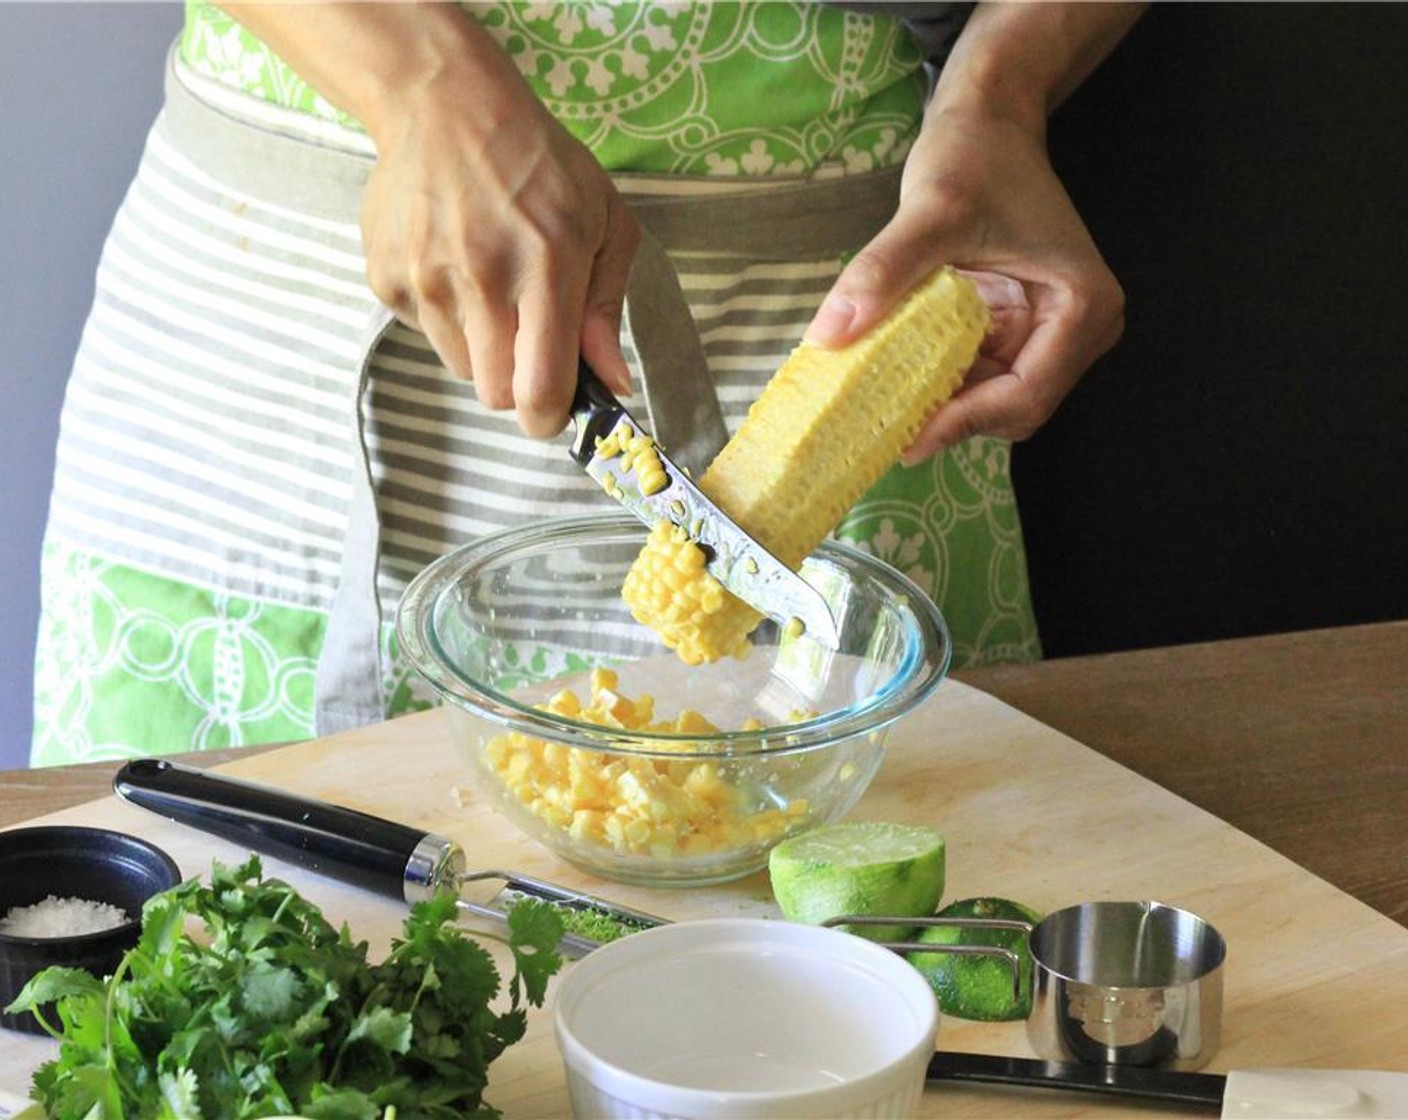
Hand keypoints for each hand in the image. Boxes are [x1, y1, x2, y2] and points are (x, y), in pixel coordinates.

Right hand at [358, 32, 637, 436]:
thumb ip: (607, 310)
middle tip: (530, 340)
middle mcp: (481, 276)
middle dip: (518, 383)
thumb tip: (612, 384)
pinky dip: (448, 318)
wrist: (445, 105)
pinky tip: (457, 266)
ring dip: (485, 349)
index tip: (556, 412)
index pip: (539, 386)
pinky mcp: (386, 277)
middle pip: (495, 394)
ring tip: (493, 288)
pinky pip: (427, 334)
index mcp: (547, 265)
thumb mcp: (604, 223)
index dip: (550, 418)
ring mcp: (425, 278)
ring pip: (461, 369)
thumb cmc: (541, 165)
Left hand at [806, 104, 1123, 462]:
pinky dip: (941, 387)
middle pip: (1015, 409)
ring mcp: (1051, 334)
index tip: (907, 437)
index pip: (1027, 394)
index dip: (966, 422)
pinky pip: (981, 378)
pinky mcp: (1020, 331)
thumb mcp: (928, 212)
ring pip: (996, 403)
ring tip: (882, 411)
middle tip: (884, 431)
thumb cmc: (974, 156)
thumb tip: (828, 335)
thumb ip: (882, 272)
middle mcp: (1080, 329)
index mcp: (1083, 306)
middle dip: (954, 422)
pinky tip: (895, 384)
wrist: (987, 123)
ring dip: (943, 409)